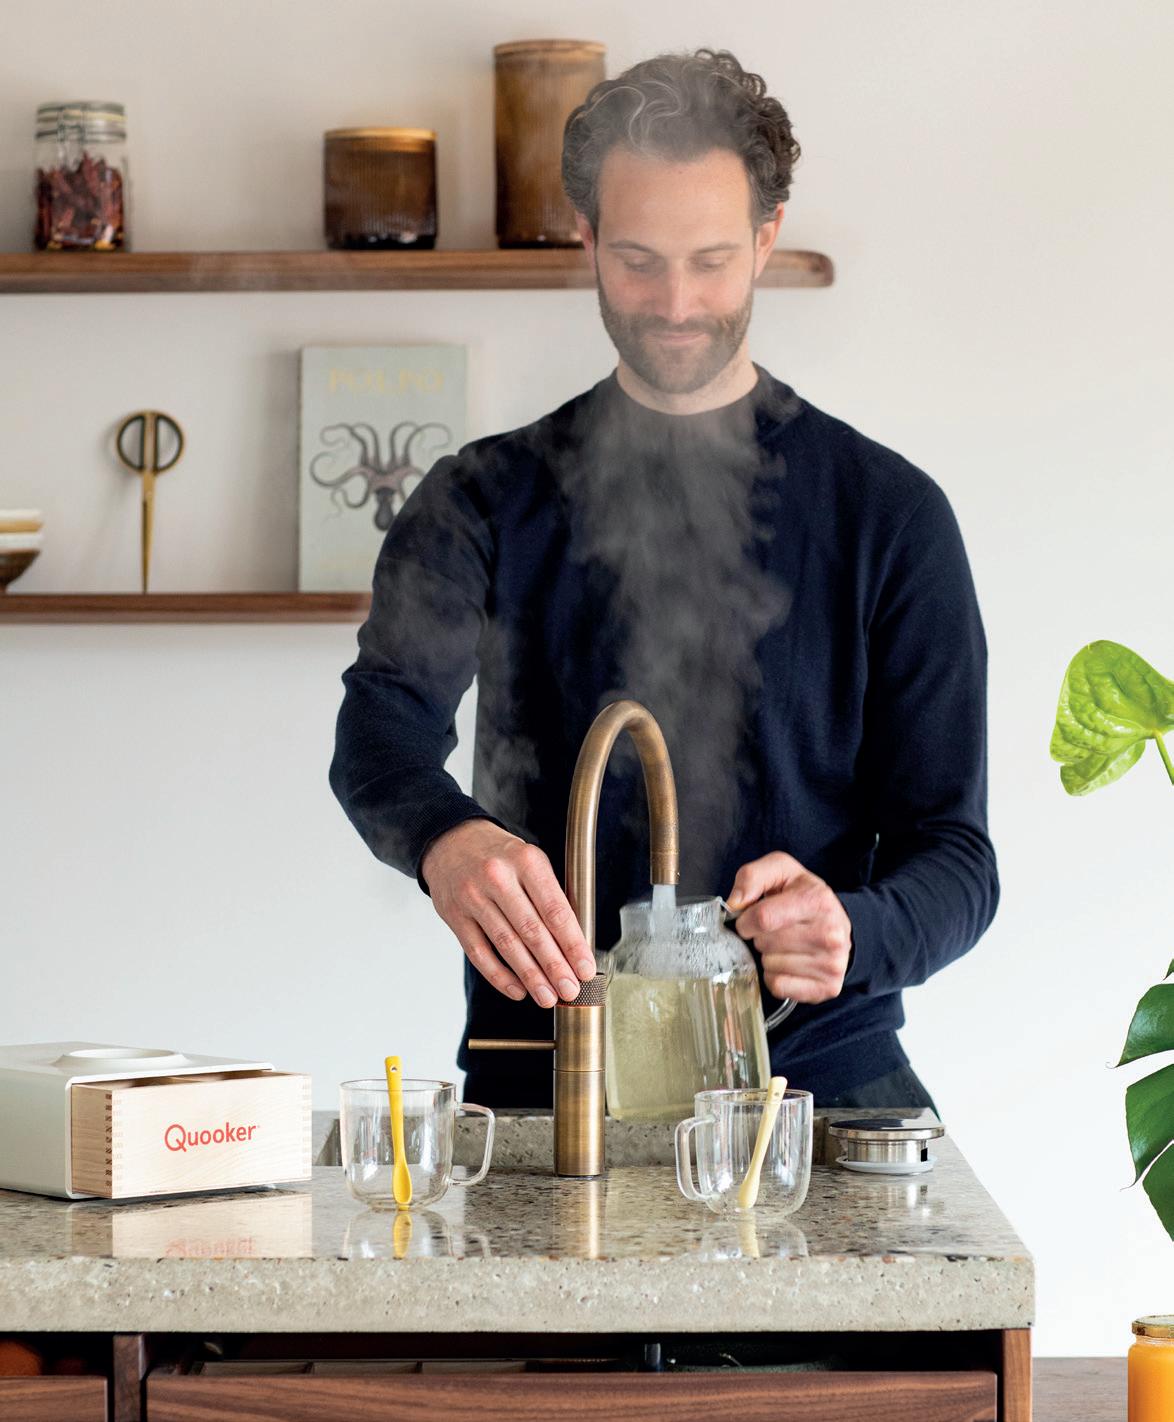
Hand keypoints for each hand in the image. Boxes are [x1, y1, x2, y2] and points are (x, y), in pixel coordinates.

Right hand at [421, 819, 594, 1007]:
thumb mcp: (531, 861)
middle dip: (554, 966)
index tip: (585, 968)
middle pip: (532, 931)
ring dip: (530, 976)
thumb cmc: (502, 857)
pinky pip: (479, 952)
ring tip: (547, 996)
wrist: (452, 842)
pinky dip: (500, 975)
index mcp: (527, 861)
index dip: (572, 943)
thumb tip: (574, 944)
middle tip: (570, 990)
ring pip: (506, 944)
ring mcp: (473, 897)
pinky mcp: (454, 916)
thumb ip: (551, 896)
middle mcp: (498, 877)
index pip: (555, 910)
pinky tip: (517, 990)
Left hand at [726, 851, 851, 1004]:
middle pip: (765, 943)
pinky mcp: (827, 987)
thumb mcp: (783, 871)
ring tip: (784, 944)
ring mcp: (831, 963)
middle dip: (759, 937)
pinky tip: (788, 963)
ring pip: (770, 966)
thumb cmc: (805, 897)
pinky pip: (778, 986)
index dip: (746, 920)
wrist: (838, 925)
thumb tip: (734, 903)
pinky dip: (775, 976)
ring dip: (768, 956)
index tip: (748, 920)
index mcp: (817, 901)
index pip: (763, 918)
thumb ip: (753, 877)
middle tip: (774, 930)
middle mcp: (829, 933)